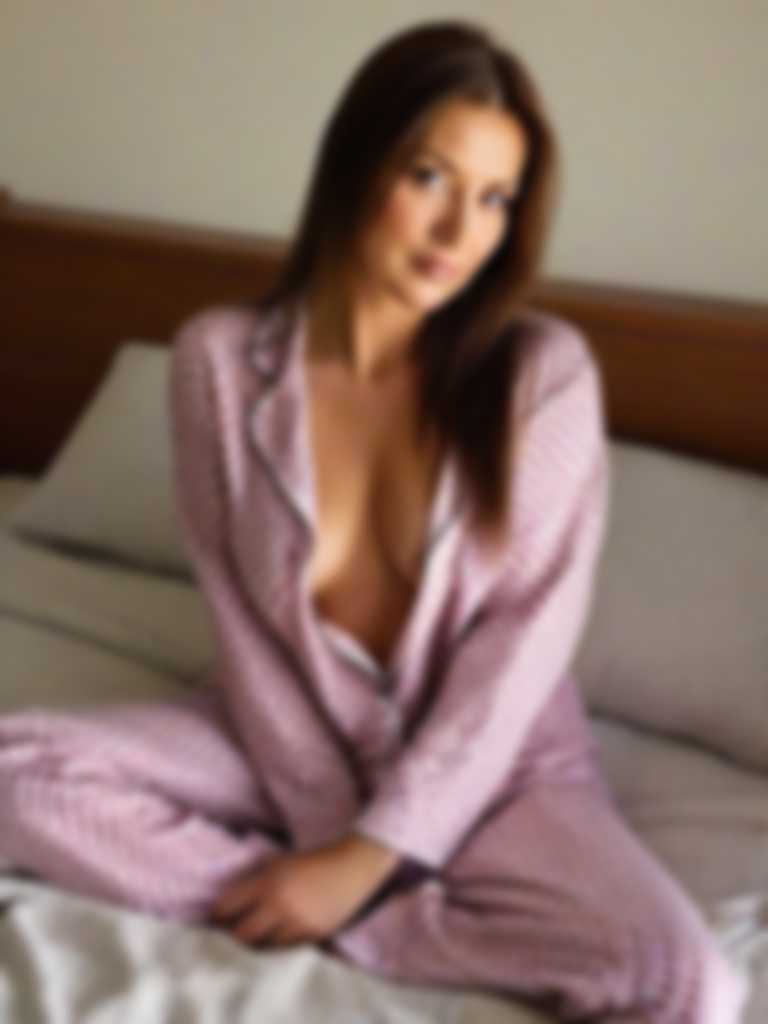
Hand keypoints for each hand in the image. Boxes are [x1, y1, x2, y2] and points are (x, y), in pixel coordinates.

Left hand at [209, 834, 399, 947]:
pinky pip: (283, 948)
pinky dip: (276, 943)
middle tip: (234, 929)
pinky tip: (278, 933)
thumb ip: (253, 882)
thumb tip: (226, 903)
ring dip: (256, 940)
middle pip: (241, 934)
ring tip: (258, 932)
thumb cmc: (310, 862)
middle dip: (234, 933)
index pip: (227, 907)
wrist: (351, 868)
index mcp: (268, 882)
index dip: (218, 914)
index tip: (216, 916)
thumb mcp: (278, 864)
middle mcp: (279, 905)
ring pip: (261, 946)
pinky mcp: (311, 936)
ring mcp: (296, 923)